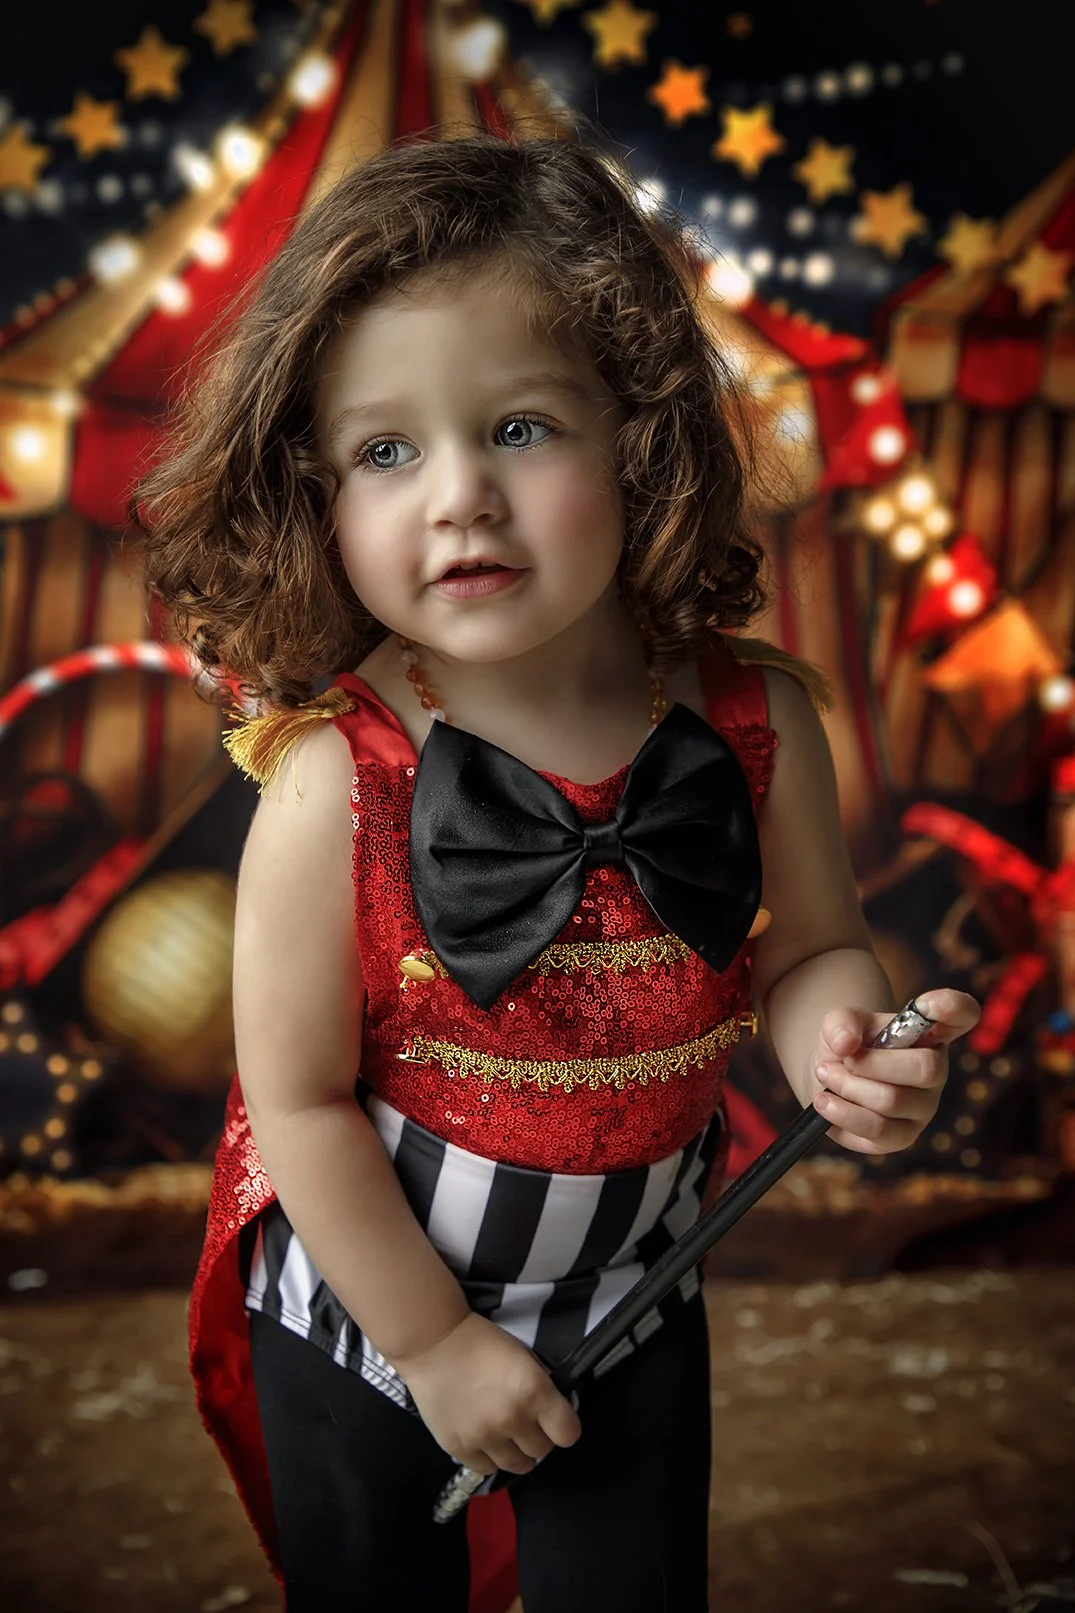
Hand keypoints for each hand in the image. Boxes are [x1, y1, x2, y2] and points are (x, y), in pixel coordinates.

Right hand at [394, 1311, 581, 1475]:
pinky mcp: (459, 1448)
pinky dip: (490, 1457)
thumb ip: (540, 1387)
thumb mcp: (522, 1356)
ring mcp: (484, 1437)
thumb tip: (552, 1411)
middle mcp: (512, 1419)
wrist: (432, 1343)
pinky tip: (484, 1439)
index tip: (556, 1421)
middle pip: (542, 1451)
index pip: (568, 1433)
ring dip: (515, 1451)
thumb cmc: (481, 1342)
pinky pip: (487, 1469)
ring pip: (517, 1466)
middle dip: (537, 1437)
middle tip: (525, 1422)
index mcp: (533, 1390)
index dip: (564, 1427)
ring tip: (504, 1433)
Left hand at [809, 988, 980, 1154]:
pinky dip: (844, 1113)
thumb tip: (846, 1044)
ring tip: (826, 1075)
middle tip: (841, 1059)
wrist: (829, 1077)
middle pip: (927, 1069)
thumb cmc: (847, 1045)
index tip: (926, 1004)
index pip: (962, 1015)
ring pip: (893, 1100)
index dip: (952, 1008)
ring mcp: (922, 1108)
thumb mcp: (839, 1023)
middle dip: (872, 1063)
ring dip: (849, 1086)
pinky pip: (878, 1130)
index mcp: (930, 1034)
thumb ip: (841, 1023)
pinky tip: (824, 1101)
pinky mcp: (900, 1137)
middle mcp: (936, 1072)